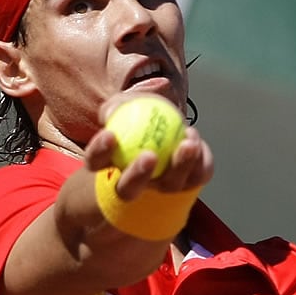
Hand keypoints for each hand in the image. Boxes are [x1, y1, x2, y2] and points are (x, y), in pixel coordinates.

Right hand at [84, 93, 213, 199]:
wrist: (166, 127)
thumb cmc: (137, 115)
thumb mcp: (123, 105)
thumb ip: (116, 106)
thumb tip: (110, 112)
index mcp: (108, 164)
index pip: (95, 162)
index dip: (100, 151)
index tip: (110, 134)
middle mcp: (134, 184)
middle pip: (129, 189)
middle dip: (138, 174)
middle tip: (149, 155)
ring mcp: (162, 186)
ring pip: (170, 185)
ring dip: (180, 165)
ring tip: (187, 142)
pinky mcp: (190, 182)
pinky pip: (197, 174)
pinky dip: (199, 156)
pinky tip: (193, 136)